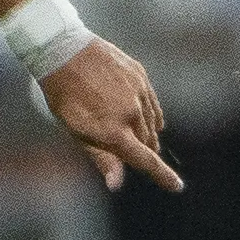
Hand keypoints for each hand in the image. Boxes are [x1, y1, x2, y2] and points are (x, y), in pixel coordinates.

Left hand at [44, 38, 179, 192]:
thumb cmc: (64, 97)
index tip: (177, 186)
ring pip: (152, 123)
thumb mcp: (76, 132)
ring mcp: (138, 93)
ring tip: (127, 126)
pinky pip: (152, 102)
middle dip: (142, 148)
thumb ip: (101, 157)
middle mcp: (132, 114)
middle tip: (127, 147)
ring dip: (144, 130)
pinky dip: (148, 112)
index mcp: (115, 132)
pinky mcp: (140, 76)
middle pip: (148, 142)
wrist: (62, 52)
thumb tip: (116, 184)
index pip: (146, 160)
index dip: (163, 176)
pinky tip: (140, 113)